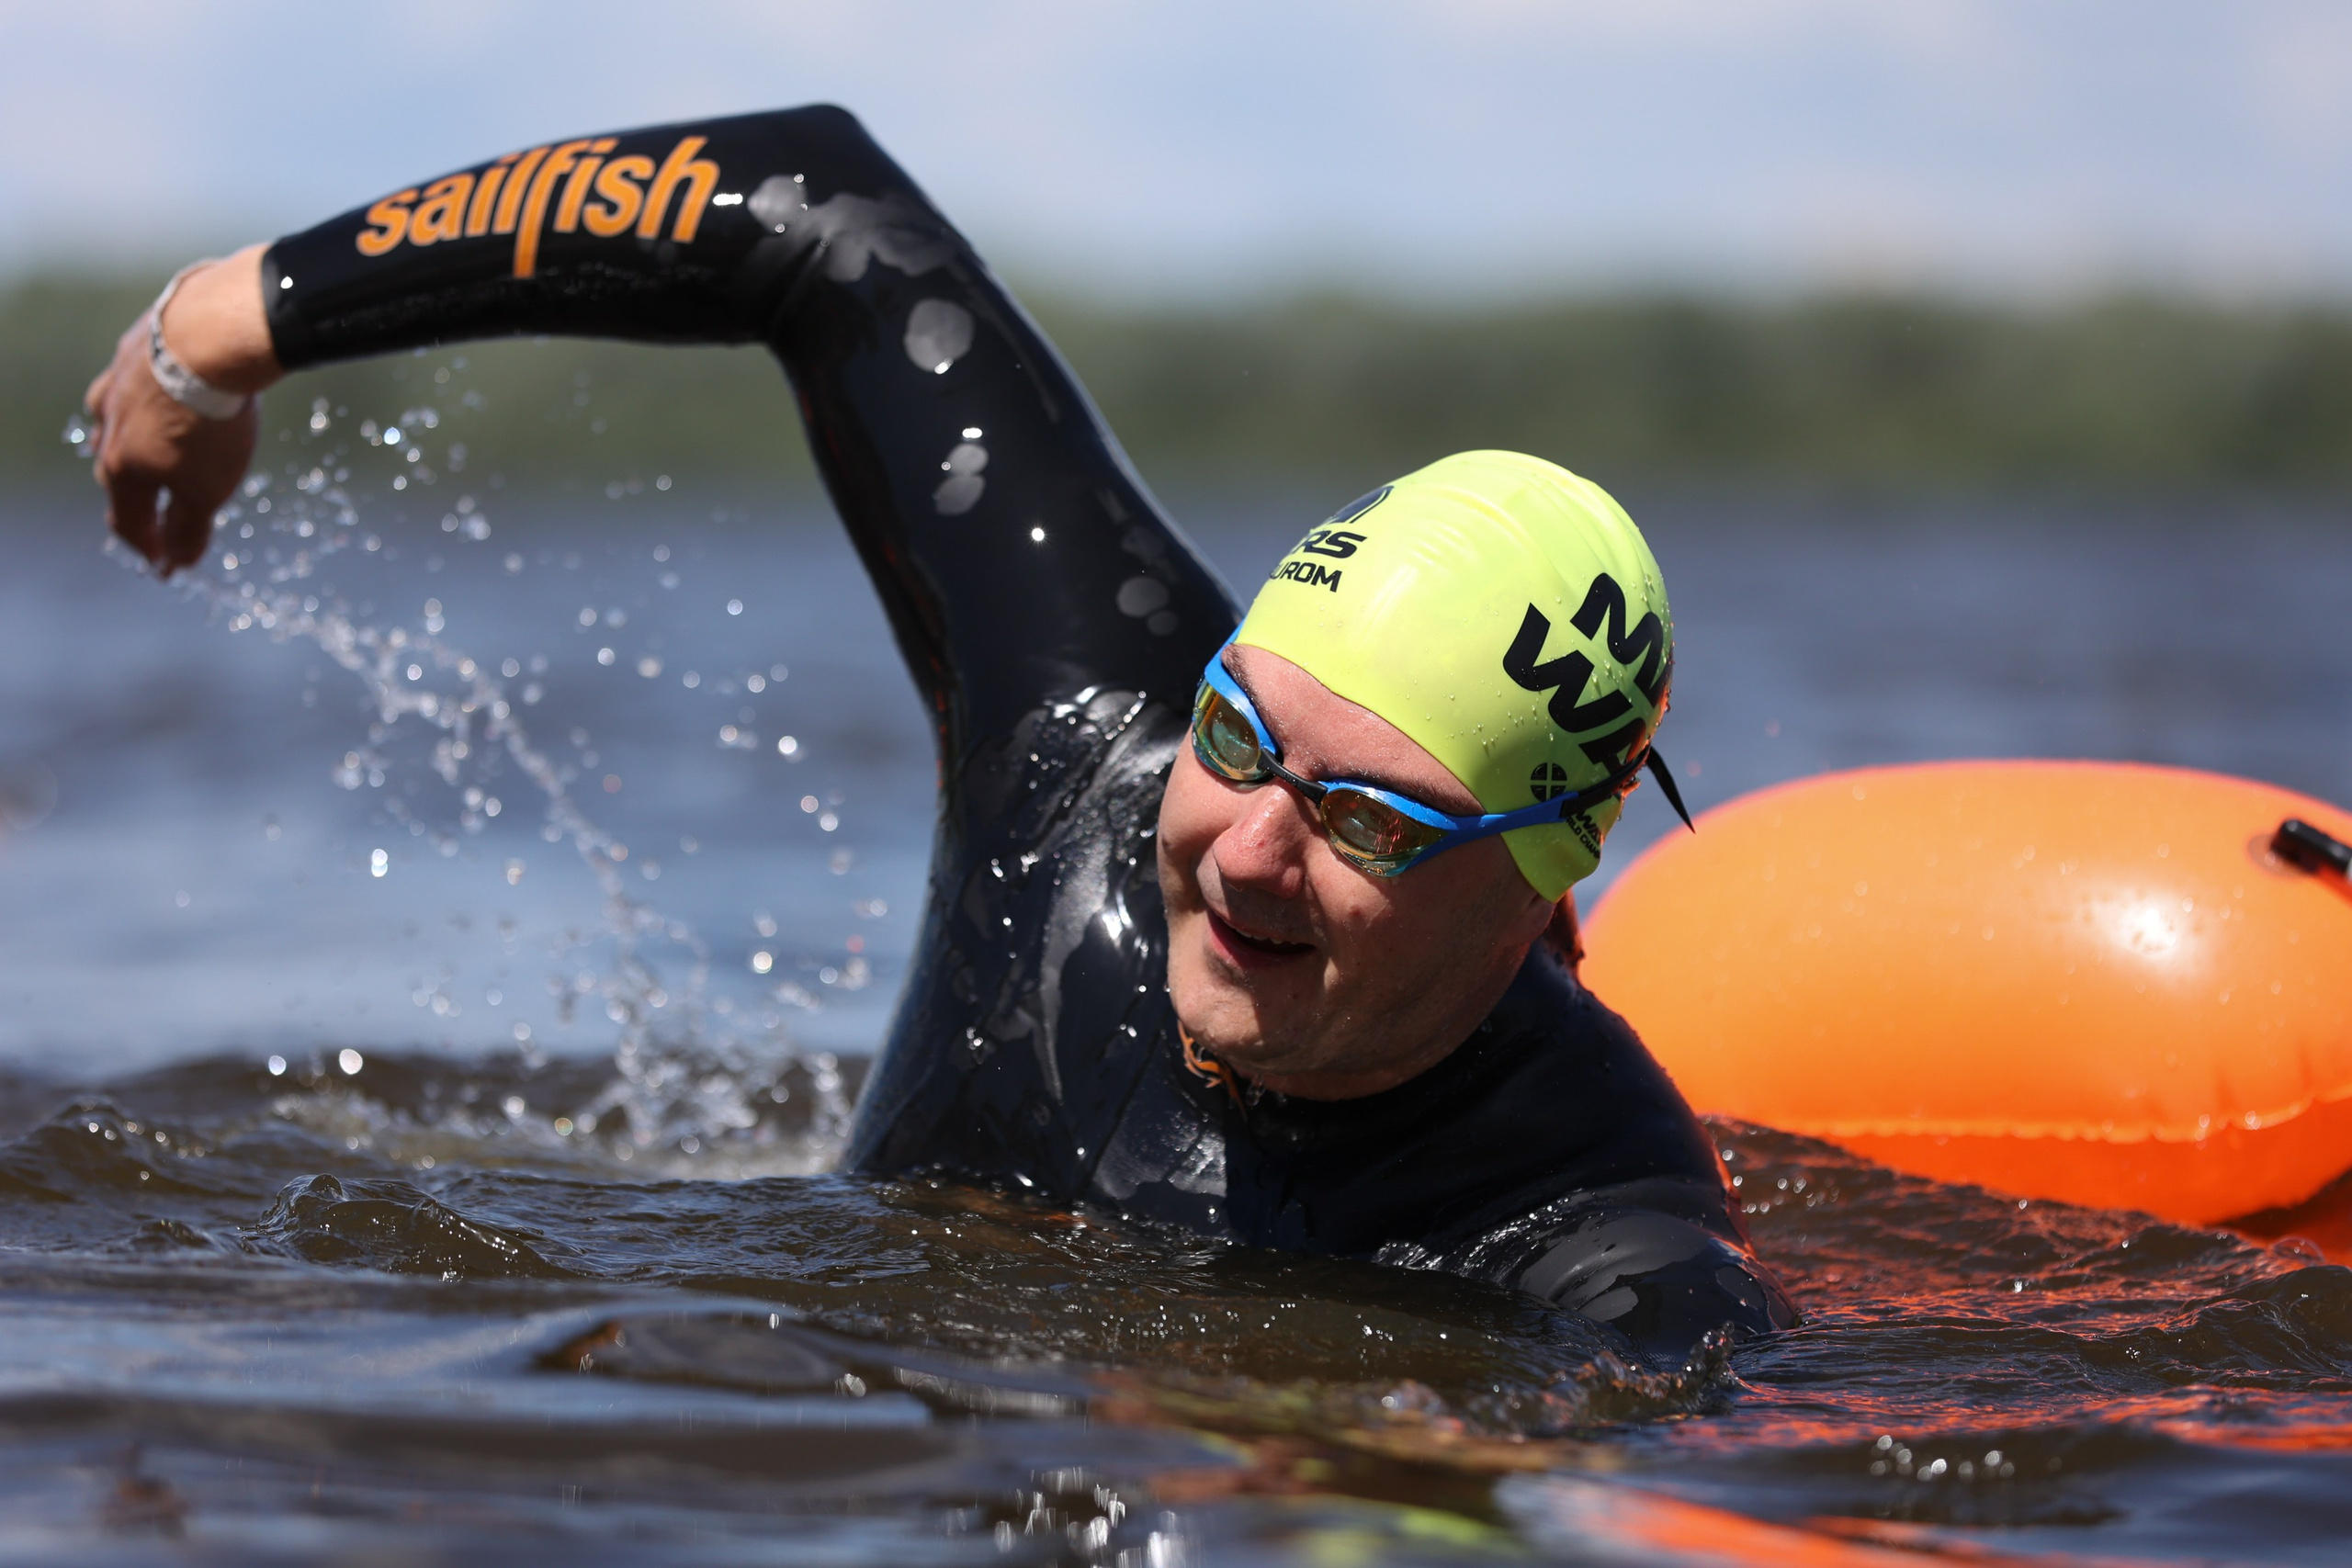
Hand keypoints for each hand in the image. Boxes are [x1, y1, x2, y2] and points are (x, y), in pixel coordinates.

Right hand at [83, 246, 281, 577]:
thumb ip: (190, 528)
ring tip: (140, 456)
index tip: (165, 566)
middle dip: (135, 501)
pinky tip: (154, 396)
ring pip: (115, 423)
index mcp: (121, 468)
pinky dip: (145, 401)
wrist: (208, 339)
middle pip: (117, 473)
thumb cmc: (207, 425)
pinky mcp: (136, 349)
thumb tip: (179, 562)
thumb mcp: (207, 490)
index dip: (149, 548)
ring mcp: (116, 383)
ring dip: (130, 447)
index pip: (128, 522)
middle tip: (149, 517)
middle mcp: (107, 425)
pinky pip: (135, 383)